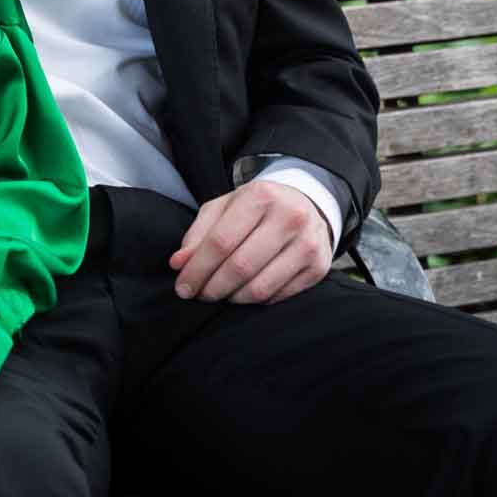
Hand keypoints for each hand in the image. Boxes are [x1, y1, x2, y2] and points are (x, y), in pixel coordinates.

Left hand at [169, 181, 331, 304]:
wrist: (305, 205)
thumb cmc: (257, 207)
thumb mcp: (224, 208)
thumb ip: (199, 233)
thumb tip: (179, 263)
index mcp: (260, 196)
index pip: (220, 241)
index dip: (197, 269)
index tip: (182, 287)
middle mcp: (289, 217)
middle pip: (240, 266)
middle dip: (212, 287)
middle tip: (199, 295)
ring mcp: (308, 244)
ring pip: (260, 287)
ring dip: (232, 298)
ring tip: (220, 293)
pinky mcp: (318, 267)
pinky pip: (278, 296)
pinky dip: (255, 300)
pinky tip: (244, 292)